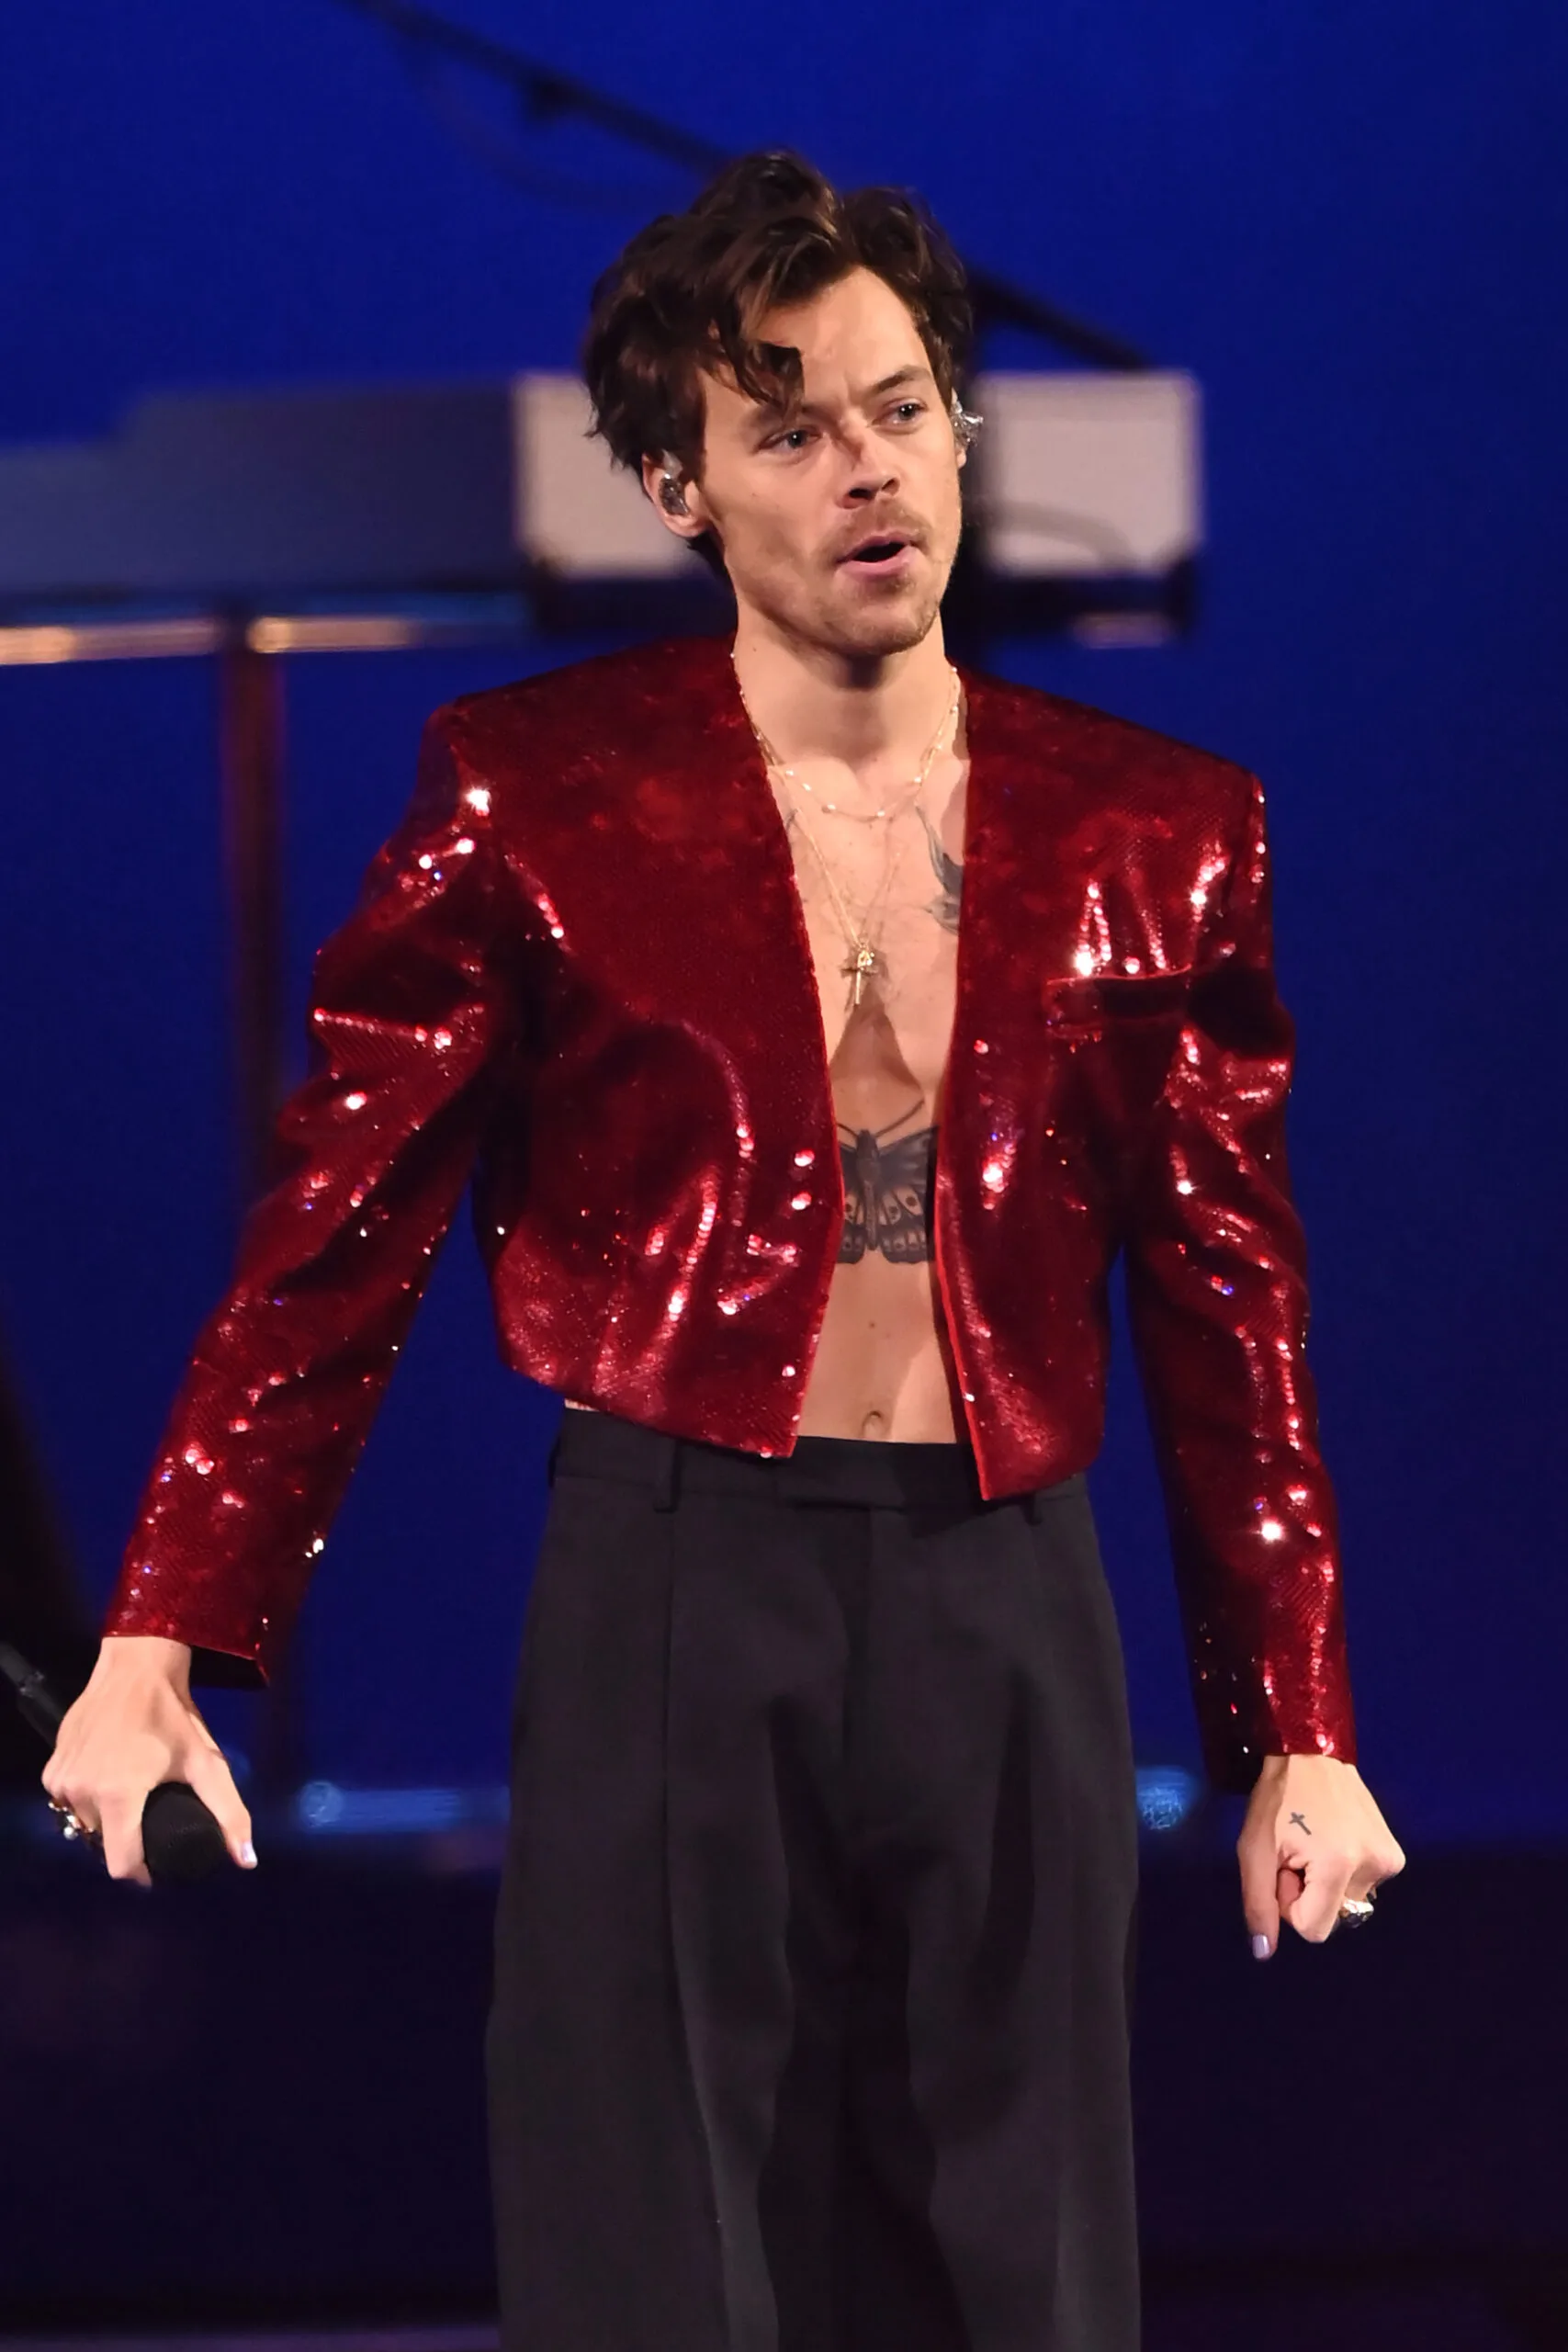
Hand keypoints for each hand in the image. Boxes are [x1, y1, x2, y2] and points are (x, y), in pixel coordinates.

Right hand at [41, 1634, 255, 1886]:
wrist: (135, 1669)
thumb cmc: (173, 1716)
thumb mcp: (206, 1763)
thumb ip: (228, 1813)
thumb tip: (248, 1861)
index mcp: (117, 1796)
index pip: (120, 1864)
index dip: (142, 1873)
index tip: (157, 1866)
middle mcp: (81, 1793)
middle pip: (104, 1844)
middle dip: (127, 1841)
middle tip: (150, 1820)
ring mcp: (61, 1781)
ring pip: (84, 1824)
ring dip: (106, 1822)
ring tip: (132, 1802)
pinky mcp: (51, 1770)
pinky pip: (69, 1803)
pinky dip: (87, 1802)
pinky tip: (108, 1784)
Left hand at [1237, 1753, 1403, 1956]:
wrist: (1312, 1754)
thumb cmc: (1277, 1799)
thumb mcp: (1254, 1850)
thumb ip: (1259, 1904)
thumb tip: (1264, 1954)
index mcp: (1339, 1866)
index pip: (1314, 1929)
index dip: (1290, 1905)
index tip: (1284, 1868)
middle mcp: (1374, 1868)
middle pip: (1332, 1916)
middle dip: (1308, 1894)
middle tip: (1297, 1853)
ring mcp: (1390, 1862)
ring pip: (1346, 1902)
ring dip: (1326, 1883)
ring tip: (1314, 1843)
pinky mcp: (1396, 1855)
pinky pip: (1362, 1886)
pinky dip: (1344, 1873)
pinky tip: (1334, 1840)